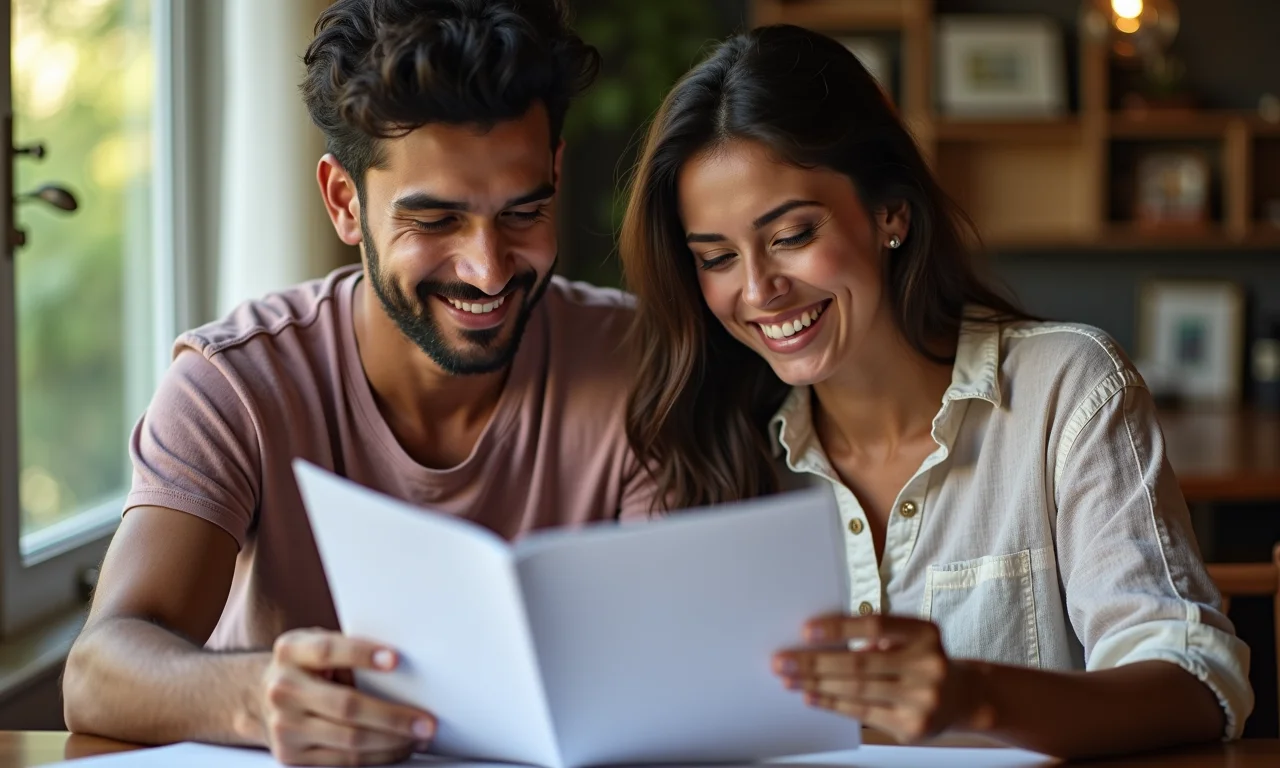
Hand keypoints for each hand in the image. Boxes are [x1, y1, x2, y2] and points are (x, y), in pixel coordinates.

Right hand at [260, 628, 436, 765]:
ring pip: (350, 739)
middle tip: (426, 721)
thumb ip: (348, 650)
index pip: (327, 650)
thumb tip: (406, 667)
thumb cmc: (306, 666)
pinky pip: (344, 760)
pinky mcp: (292, 755)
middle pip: (346, 705)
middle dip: (393, 716)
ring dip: (392, 740)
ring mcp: (284, 726)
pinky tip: (399, 747)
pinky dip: (379, 755)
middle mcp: (283, 689)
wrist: (261, 697)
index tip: (396, 659)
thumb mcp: (317, 644)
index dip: (362, 654)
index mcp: (290, 651)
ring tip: (420, 736)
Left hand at [773, 614, 993, 742]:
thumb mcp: (910, 638)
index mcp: (925, 633)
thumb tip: (818, 642)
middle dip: (814, 662)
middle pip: (859, 663)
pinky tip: (810, 696)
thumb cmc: (923, 659)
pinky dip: (832, 703)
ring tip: (789, 678)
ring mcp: (922, 699)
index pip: (875, 626)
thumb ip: (875, 637)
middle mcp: (928, 666)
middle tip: (782, 660)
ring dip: (816, 684)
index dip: (838, 628)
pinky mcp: (911, 727)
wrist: (964, 697)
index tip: (805, 630)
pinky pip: (862, 713)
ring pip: (857, 690)